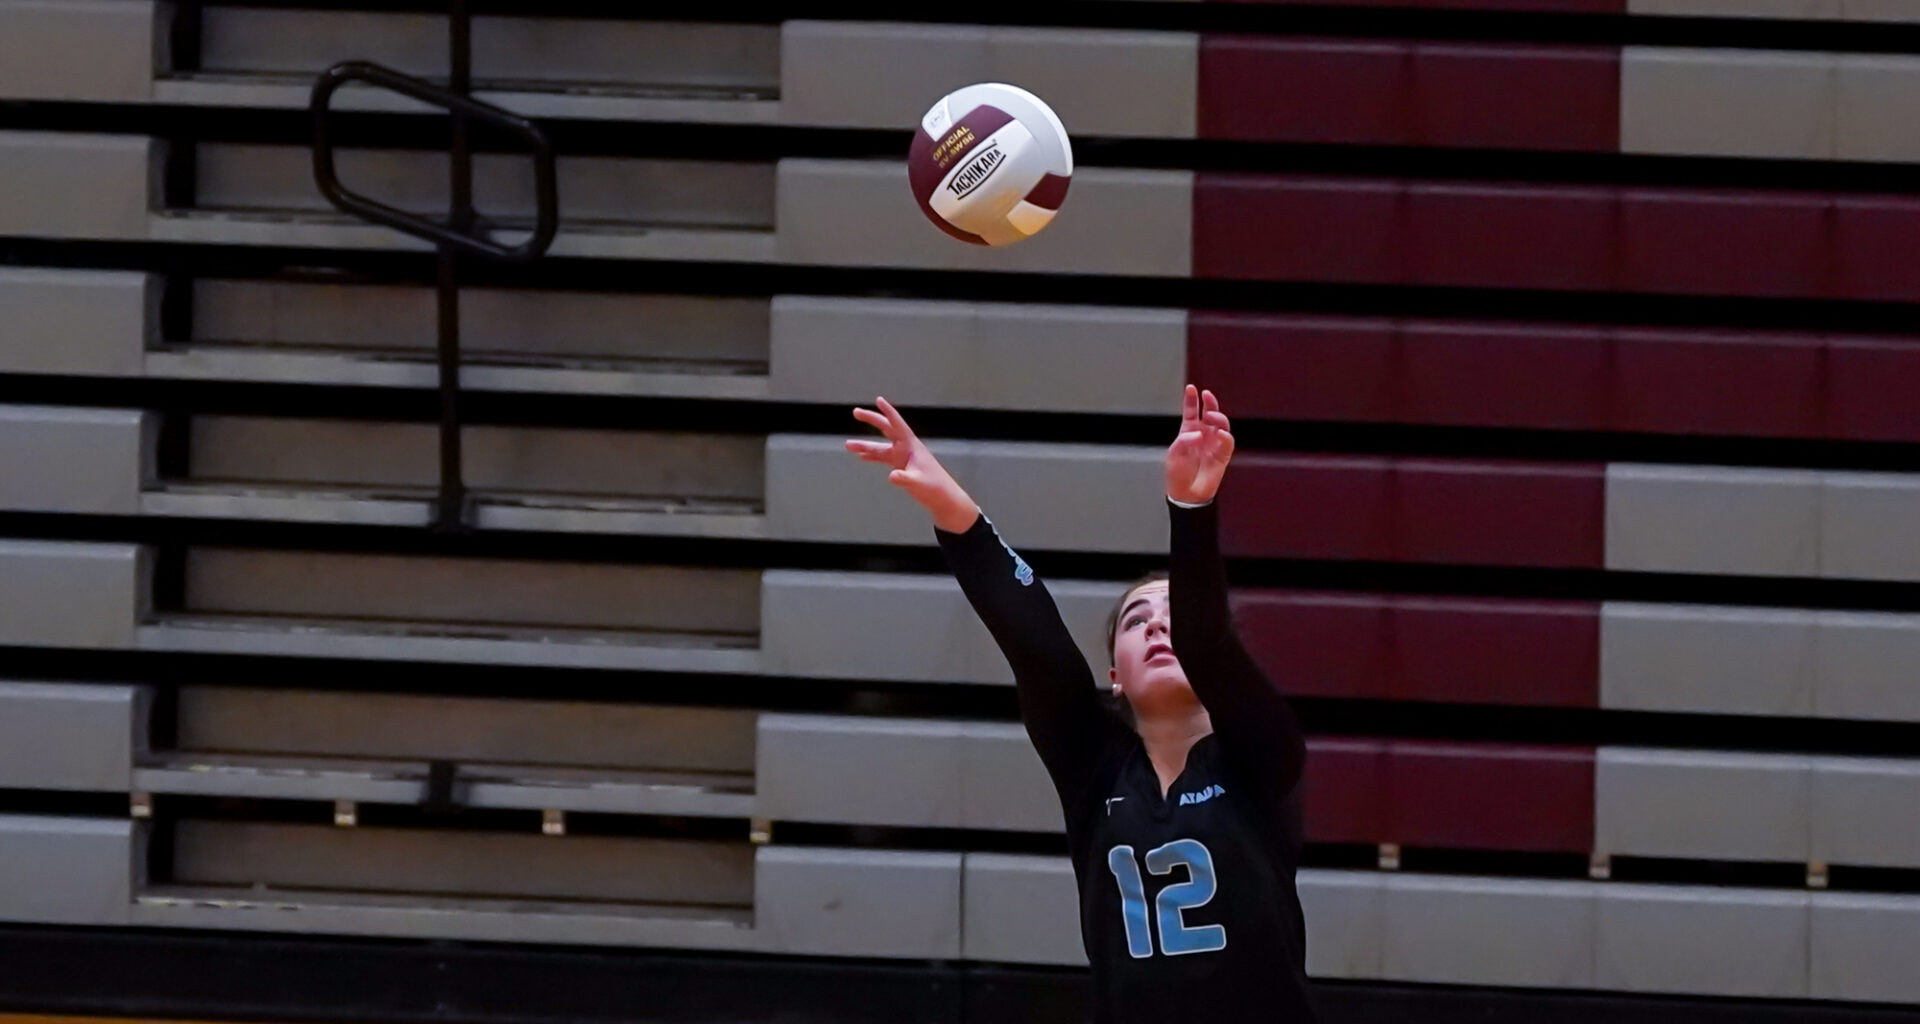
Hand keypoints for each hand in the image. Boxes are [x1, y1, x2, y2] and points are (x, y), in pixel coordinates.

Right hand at [846, 396, 979, 533]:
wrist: (943, 498)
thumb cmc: (935, 487)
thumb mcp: (918, 483)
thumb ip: (905, 478)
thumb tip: (892, 476)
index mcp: (911, 445)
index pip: (897, 424)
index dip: (888, 411)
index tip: (878, 399)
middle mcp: (906, 447)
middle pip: (886, 429)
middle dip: (871, 420)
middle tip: (855, 412)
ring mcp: (903, 457)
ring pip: (880, 447)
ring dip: (865, 446)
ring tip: (848, 445)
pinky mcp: (901, 466)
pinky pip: (883, 458)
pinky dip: (872, 456)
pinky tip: (862, 457)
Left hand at [1165, 385, 1234, 505]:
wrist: (1187, 495)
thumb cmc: (1177, 474)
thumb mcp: (1174, 455)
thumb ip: (1184, 441)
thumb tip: (1199, 434)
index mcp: (1188, 432)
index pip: (1191, 411)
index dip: (1191, 399)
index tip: (1191, 388)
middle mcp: (1202, 435)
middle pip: (1209, 413)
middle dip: (1210, 402)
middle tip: (1207, 395)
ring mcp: (1213, 444)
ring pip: (1221, 424)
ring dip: (1218, 417)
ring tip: (1211, 416)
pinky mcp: (1223, 455)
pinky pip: (1228, 441)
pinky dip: (1225, 436)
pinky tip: (1220, 434)